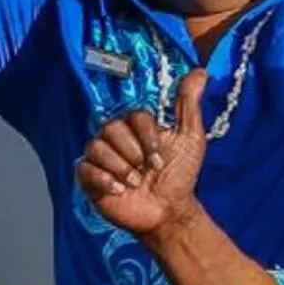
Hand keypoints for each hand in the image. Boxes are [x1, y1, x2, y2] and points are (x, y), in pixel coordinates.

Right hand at [76, 70, 210, 237]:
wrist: (168, 212)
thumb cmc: (180, 175)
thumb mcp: (190, 138)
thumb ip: (189, 105)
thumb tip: (199, 72)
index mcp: (136, 126)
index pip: (134, 116)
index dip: (147, 137)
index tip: (159, 159)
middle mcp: (116, 138)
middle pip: (111, 128)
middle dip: (133, 153)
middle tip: (147, 171)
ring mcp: (101, 158)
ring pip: (96, 146)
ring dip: (120, 168)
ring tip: (135, 183)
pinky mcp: (89, 178)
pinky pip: (84, 168)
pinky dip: (103, 179)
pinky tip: (119, 190)